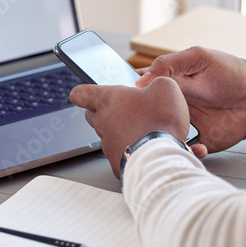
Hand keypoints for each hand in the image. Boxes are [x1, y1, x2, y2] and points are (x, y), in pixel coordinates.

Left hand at [70, 77, 189, 177]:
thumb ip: (155, 83)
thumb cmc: (159, 121)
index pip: (80, 94)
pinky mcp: (116, 163)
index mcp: (108, 100)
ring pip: (105, 135)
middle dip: (102, 110)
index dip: (83, 92)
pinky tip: (143, 147)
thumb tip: (155, 87)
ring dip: (118, 131)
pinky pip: (118, 153)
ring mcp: (107, 144)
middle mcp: (102, 122)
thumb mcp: (164, 88)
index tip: (85, 93)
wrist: (161, 158)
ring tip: (140, 130)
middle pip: (90, 114)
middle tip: (121, 109)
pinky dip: (127, 149)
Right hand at [137, 47, 245, 157]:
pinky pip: (185, 151)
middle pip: (147, 118)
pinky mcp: (200, 141)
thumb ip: (169, 64)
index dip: (128, 97)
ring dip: (158, 141)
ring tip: (157, 142)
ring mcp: (185, 125)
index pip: (141, 92)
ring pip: (162, 137)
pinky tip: (189, 147)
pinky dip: (183, 152)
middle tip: (132, 128)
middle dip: (138, 124)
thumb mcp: (197, 57)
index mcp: (169, 86)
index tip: (119, 103)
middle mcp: (173, 107)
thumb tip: (141, 81)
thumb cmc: (228, 72)